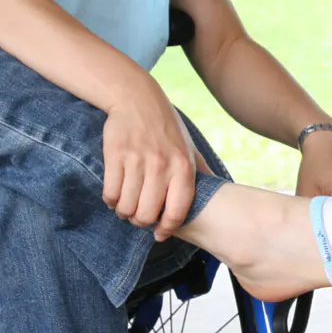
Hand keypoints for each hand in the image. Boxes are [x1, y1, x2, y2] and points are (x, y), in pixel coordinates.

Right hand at [100, 82, 211, 241]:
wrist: (138, 99)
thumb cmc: (167, 128)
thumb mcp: (191, 148)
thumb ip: (202, 172)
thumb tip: (221, 194)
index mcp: (183, 168)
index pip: (177, 211)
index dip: (167, 229)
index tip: (159, 234)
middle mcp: (162, 166)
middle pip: (147, 214)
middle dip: (140, 222)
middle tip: (138, 218)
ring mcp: (137, 161)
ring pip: (127, 206)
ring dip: (124, 213)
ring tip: (125, 208)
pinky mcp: (115, 155)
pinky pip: (110, 192)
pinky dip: (111, 201)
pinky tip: (114, 197)